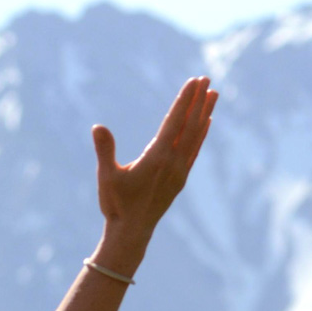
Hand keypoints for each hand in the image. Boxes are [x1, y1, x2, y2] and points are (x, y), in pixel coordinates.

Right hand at [92, 76, 215, 234]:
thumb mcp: (107, 176)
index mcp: (157, 158)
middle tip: (206, 78)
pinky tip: (206, 122)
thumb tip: (98, 127)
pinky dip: (202, 133)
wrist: (131, 232)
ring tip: (213, 94)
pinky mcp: (180, 178)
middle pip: (190, 125)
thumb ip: (105, 151)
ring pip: (196, 136)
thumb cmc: (116, 204)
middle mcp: (174, 162)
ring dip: (205, 113)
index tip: (194, 81)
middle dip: (198, 100)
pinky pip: (195, 149)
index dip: (185, 100)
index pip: (175, 122)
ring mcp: (180, 171)